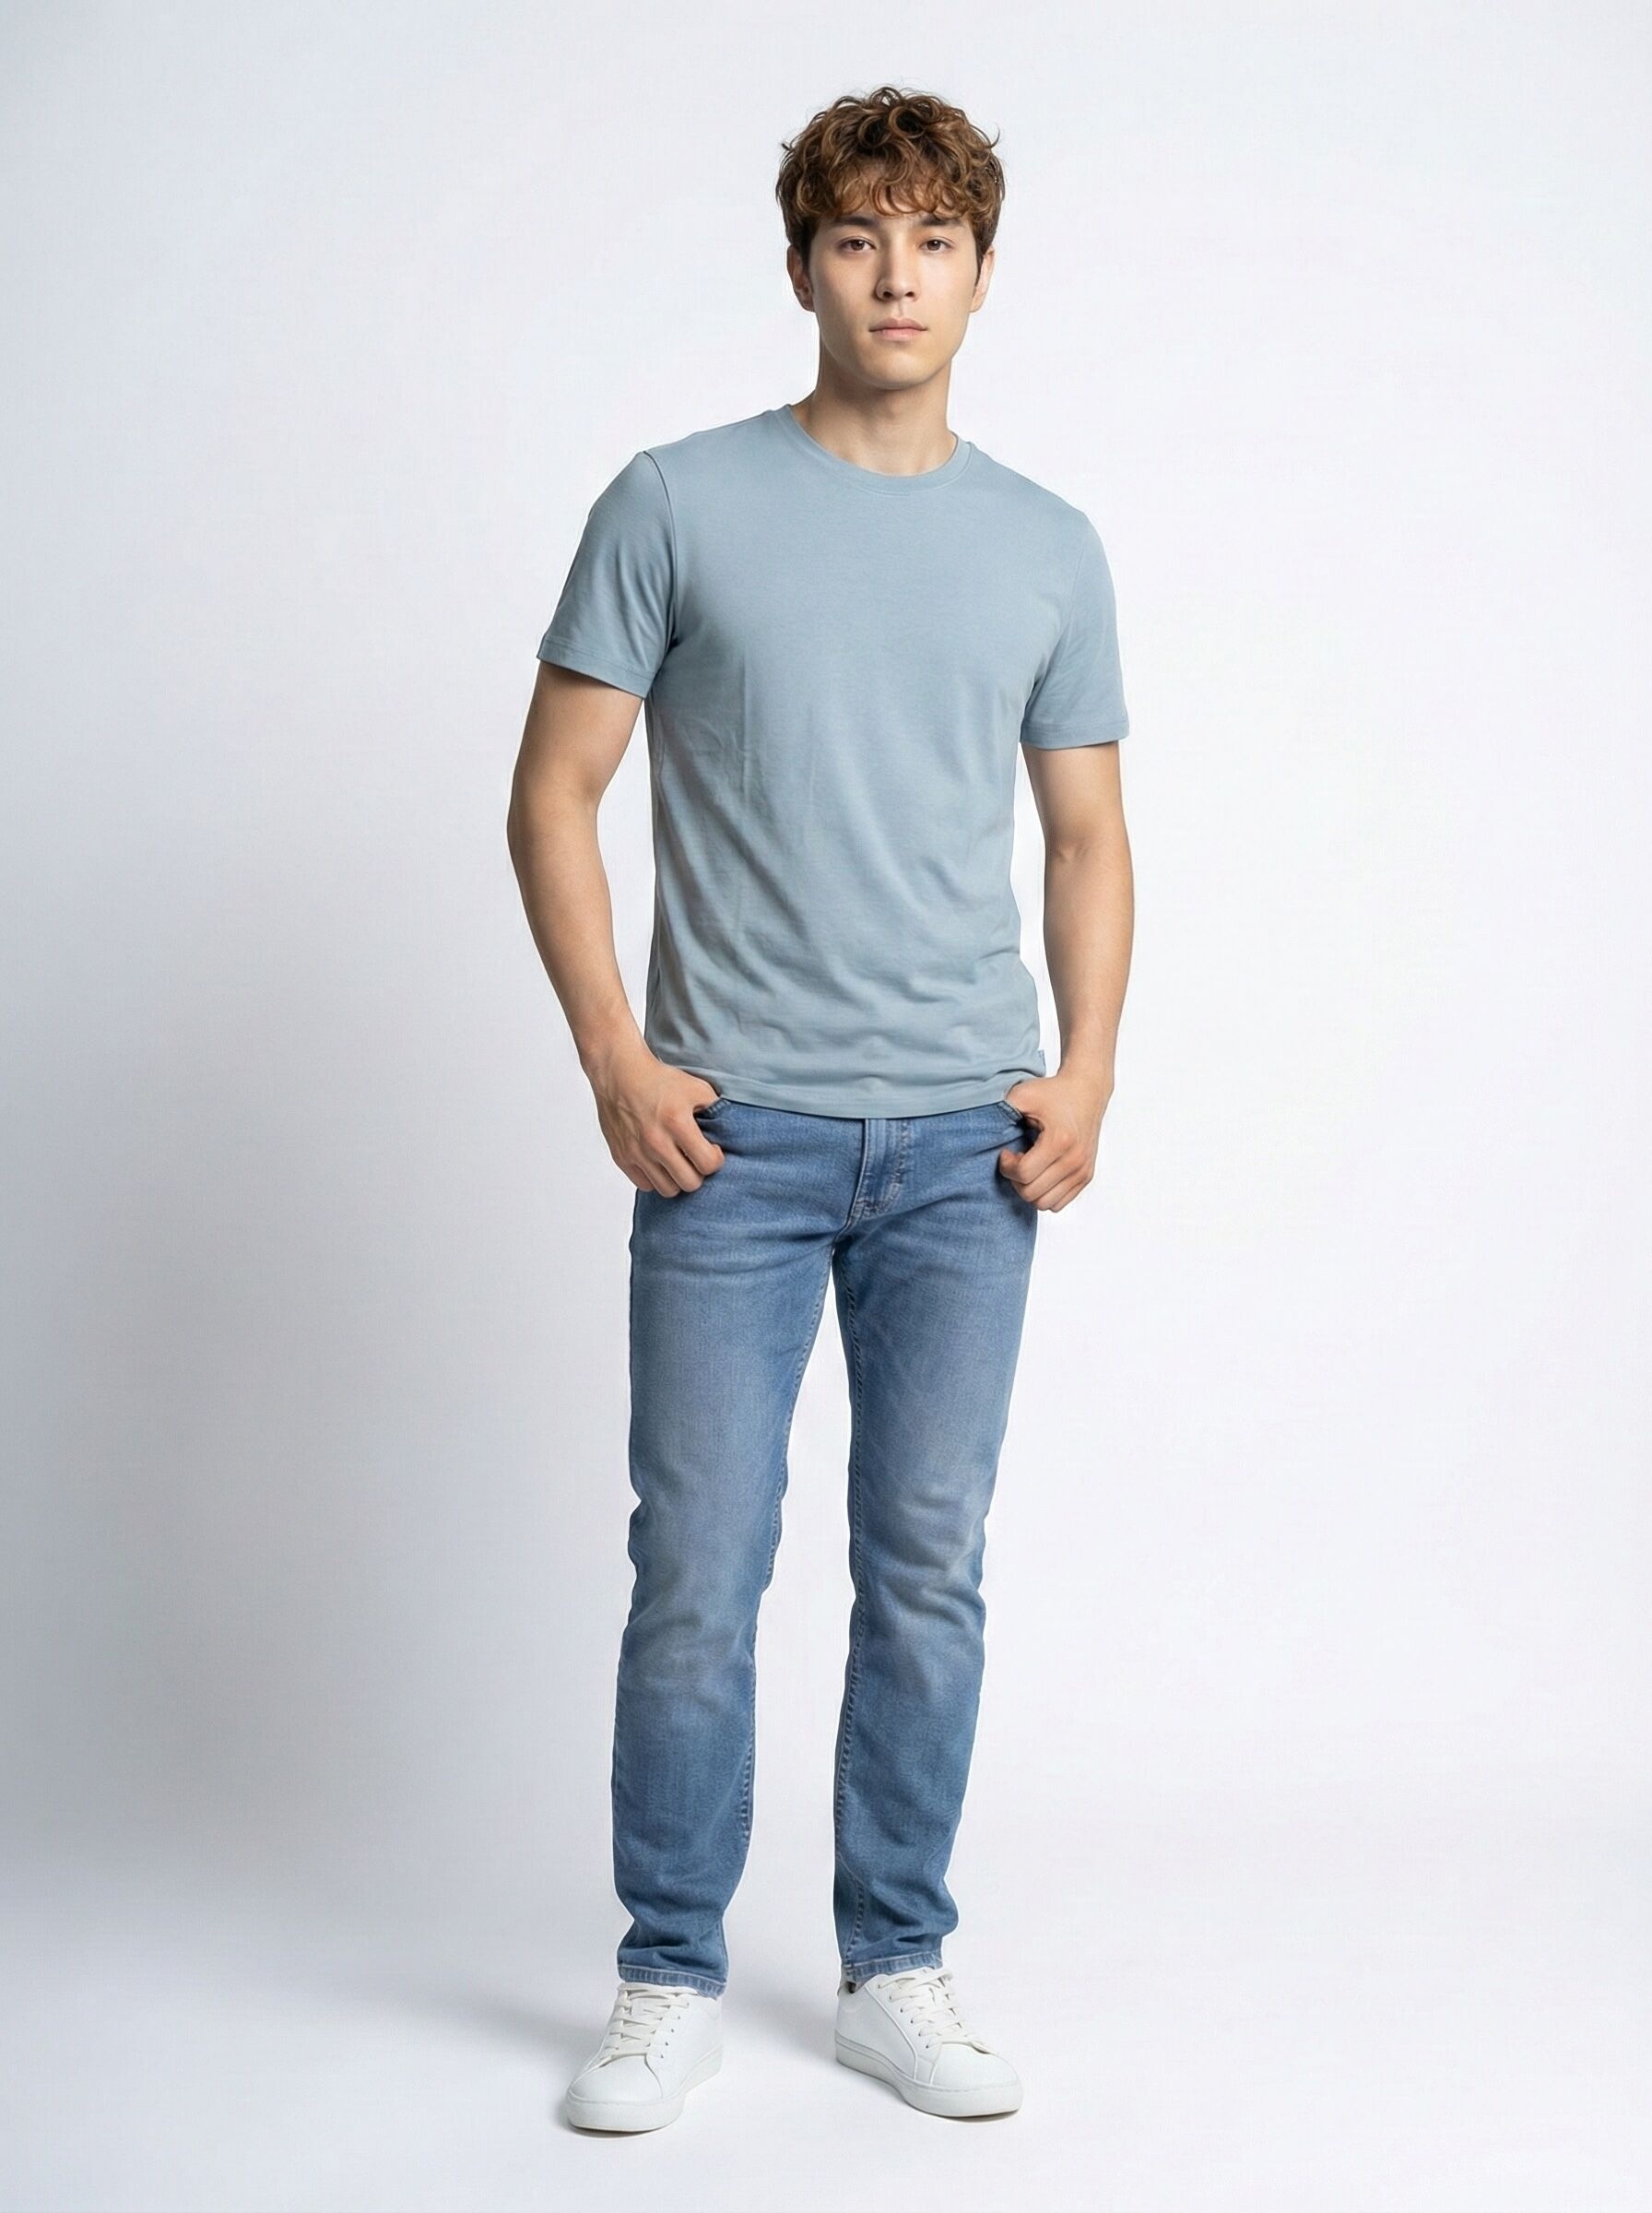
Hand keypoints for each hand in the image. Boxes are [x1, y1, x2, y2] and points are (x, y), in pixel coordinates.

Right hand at [591, 1045, 727, 1194]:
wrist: (620, 1074)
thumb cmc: (659, 1080)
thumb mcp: (696, 1088)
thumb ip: (716, 1110)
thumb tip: (728, 1133)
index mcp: (677, 1122)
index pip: (707, 1164)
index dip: (715, 1159)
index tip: (711, 1149)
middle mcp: (656, 1141)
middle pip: (689, 1183)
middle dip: (698, 1173)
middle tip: (695, 1159)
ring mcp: (637, 1152)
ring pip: (667, 1190)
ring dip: (677, 1178)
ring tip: (678, 1162)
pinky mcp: (622, 1157)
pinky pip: (645, 1185)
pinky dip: (655, 1178)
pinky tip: (659, 1162)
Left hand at [997, 1068, 1112, 1211]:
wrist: (1086, 1091)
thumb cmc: (1053, 1093)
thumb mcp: (1023, 1094)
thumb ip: (1001, 1109)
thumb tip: (980, 1128)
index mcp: (1060, 1141)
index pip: (1024, 1174)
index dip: (1006, 1167)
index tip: (1006, 1153)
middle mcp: (1074, 1160)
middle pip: (1032, 1194)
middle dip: (1016, 1180)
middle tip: (1016, 1160)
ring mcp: (1082, 1171)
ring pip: (1045, 1204)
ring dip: (1030, 1189)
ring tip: (1028, 1167)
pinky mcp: (1086, 1177)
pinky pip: (1059, 1203)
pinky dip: (1044, 1193)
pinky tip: (1041, 1172)